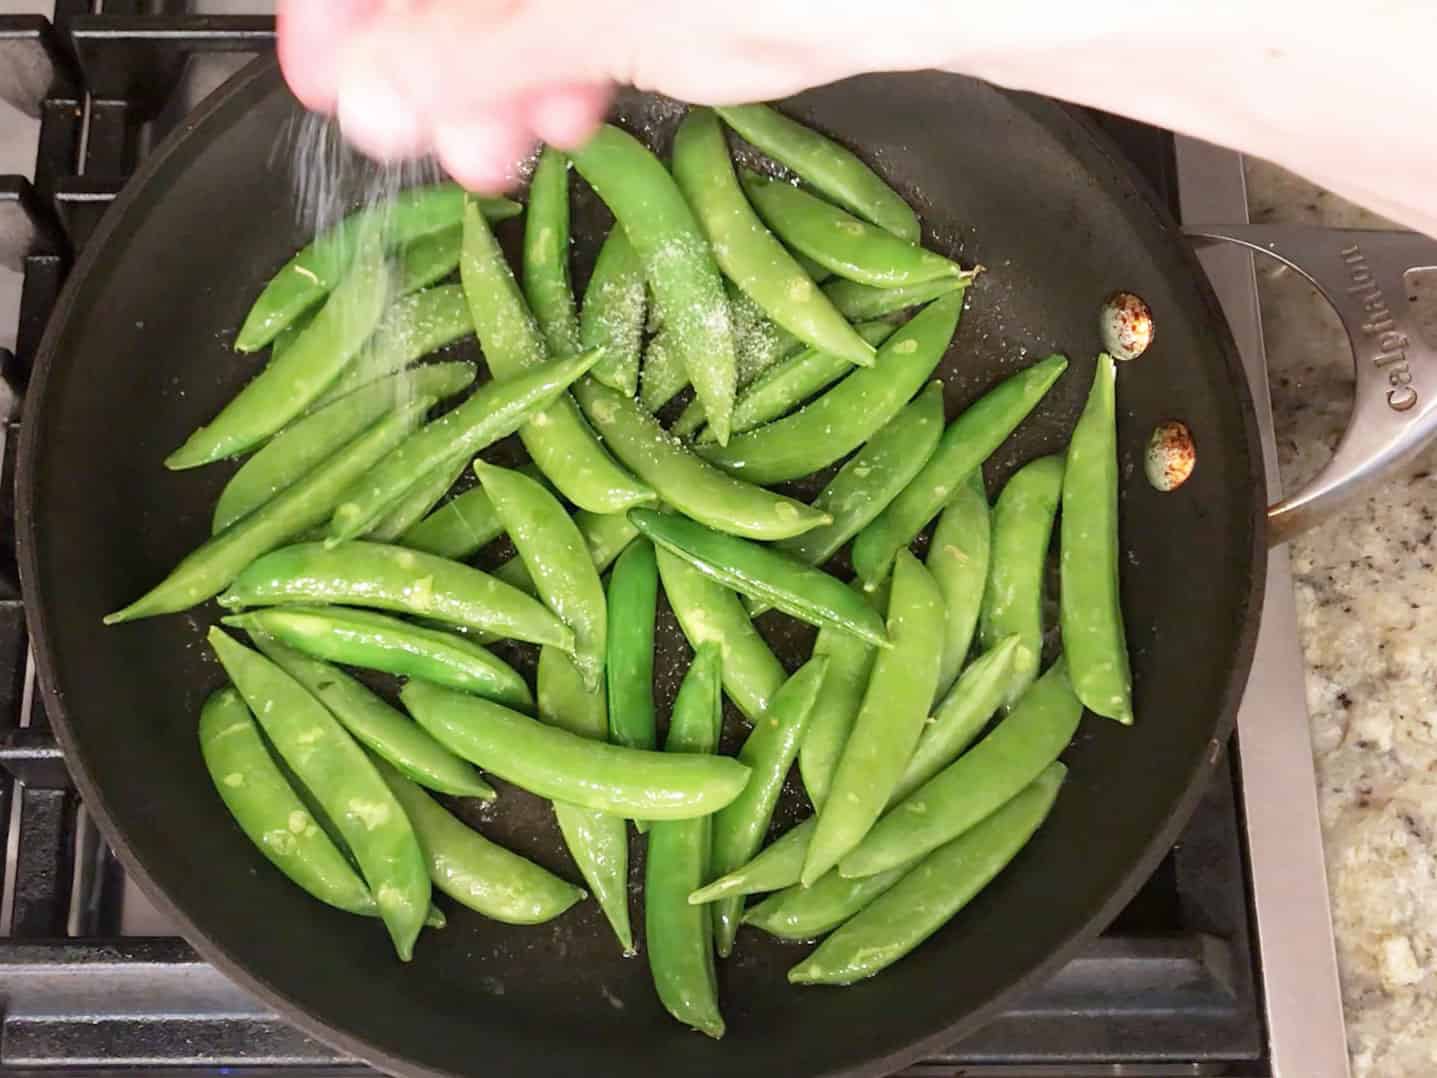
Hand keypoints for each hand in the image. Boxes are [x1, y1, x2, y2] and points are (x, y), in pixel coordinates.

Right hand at [277, 0, 959, 190]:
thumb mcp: (608, 13)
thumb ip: (475, 47)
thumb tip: (361, 88)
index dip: (350, 12)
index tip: (327, 76)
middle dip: (428, 55)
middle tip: (419, 142)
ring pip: (523, 4)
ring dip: (496, 77)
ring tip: (508, 150)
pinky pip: (585, 14)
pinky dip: (565, 65)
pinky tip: (570, 116)